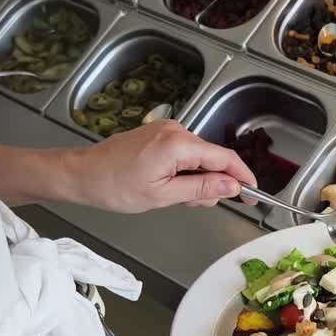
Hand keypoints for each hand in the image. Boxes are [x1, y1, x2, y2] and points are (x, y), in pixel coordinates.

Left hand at [70, 119, 256, 213]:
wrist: (82, 175)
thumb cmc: (115, 187)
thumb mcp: (164, 196)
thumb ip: (202, 189)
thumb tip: (233, 186)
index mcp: (179, 144)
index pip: (225, 158)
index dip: (243, 177)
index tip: (254, 194)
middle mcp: (176, 131)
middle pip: (213, 158)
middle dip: (213, 183)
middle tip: (194, 205)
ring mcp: (167, 131)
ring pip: (199, 158)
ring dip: (196, 180)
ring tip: (173, 198)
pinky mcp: (159, 135)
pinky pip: (185, 154)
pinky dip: (185, 172)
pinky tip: (169, 187)